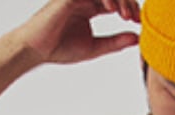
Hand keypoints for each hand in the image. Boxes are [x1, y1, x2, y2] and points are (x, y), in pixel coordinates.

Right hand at [17, 0, 140, 66]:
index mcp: (91, 7)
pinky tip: (112, 9)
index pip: (116, 0)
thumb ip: (115, 42)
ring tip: (126, 15)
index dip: (130, 8)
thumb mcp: (94, 47)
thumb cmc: (59, 48)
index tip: (138, 22)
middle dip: (128, 2)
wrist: (36, 50)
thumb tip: (137, 39)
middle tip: (135, 18)